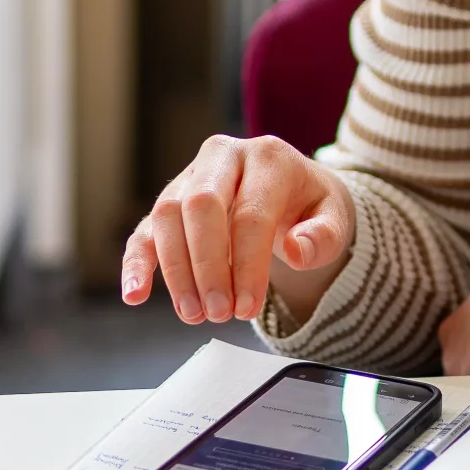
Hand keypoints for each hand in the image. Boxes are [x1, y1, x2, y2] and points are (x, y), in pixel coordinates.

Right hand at [122, 136, 356, 326]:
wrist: (292, 189)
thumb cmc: (309, 205)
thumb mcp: (334, 218)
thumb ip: (325, 236)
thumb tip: (297, 250)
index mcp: (268, 157)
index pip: (250, 213)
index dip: (247, 265)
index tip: (248, 307)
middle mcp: (224, 157)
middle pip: (200, 206)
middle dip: (206, 266)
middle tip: (218, 312)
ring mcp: (191, 176)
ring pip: (167, 216)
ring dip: (176, 271)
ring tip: (193, 313)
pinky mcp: (171, 201)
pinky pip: (146, 229)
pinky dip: (137, 263)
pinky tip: (135, 294)